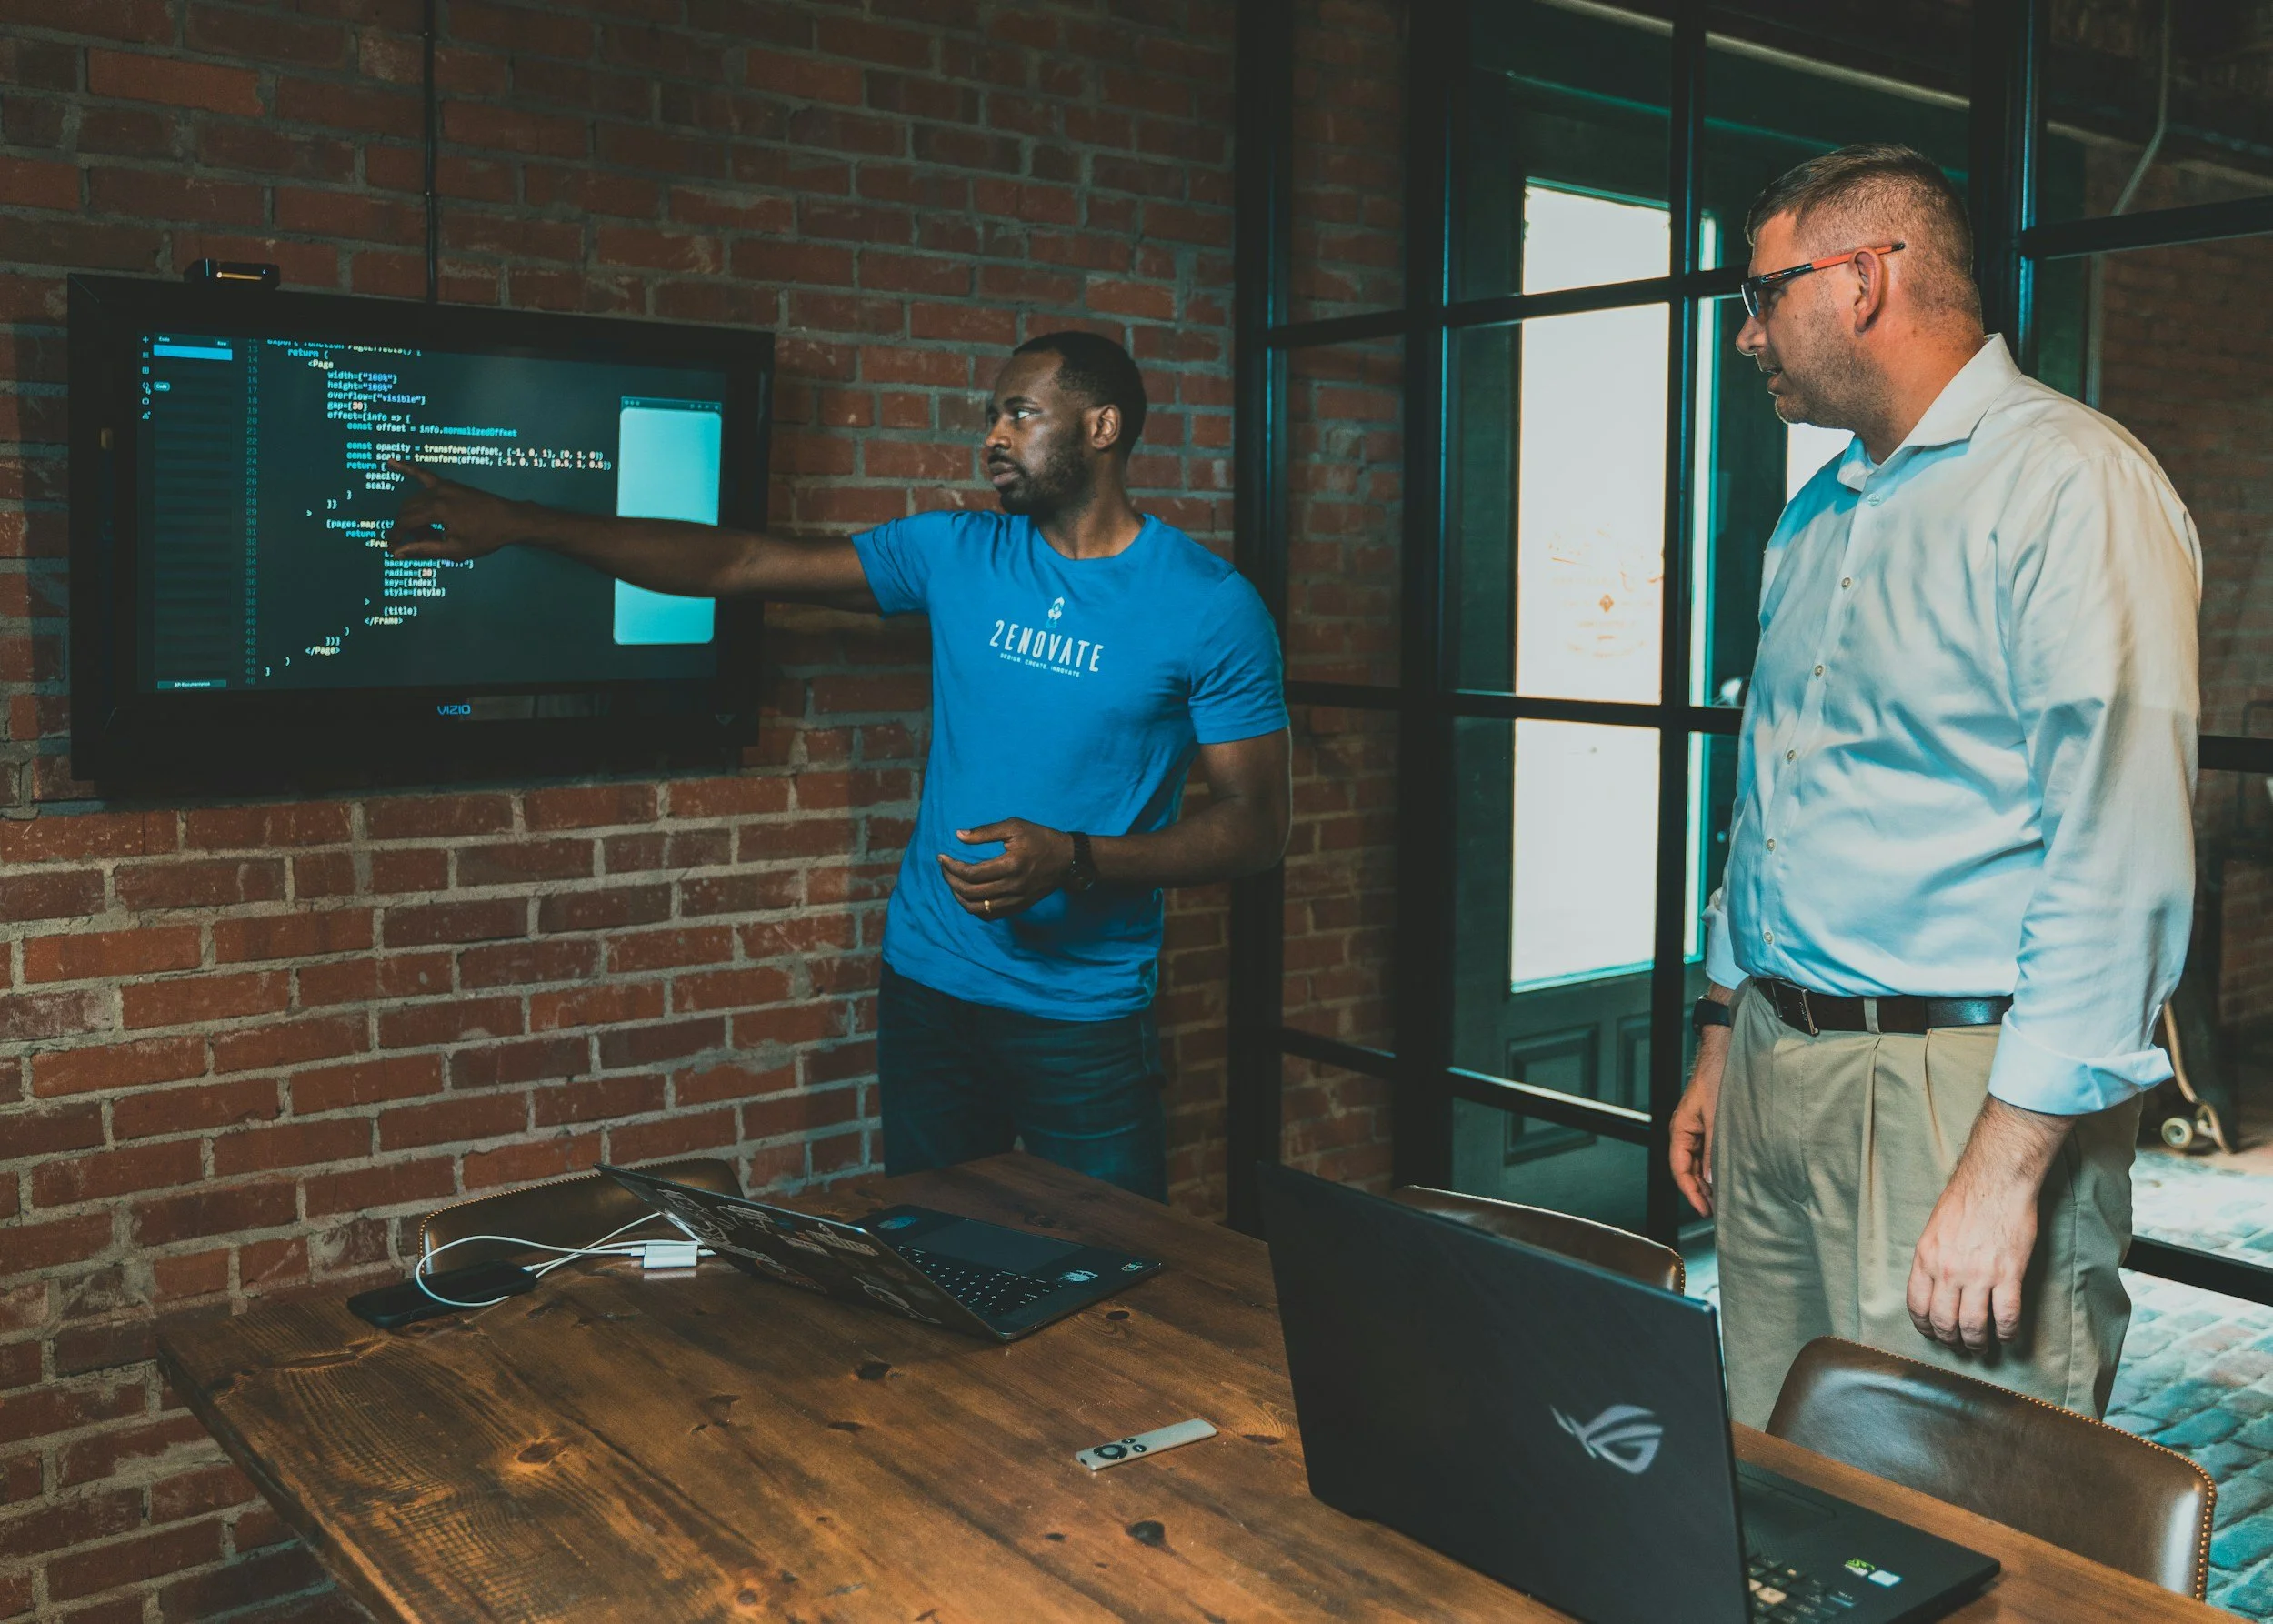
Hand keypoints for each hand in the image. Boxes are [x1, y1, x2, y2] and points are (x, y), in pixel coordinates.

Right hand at [384, 460, 521, 559]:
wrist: (510, 520)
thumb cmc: (485, 538)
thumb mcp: (455, 550)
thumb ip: (424, 550)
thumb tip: (397, 553)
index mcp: (437, 510)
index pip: (404, 523)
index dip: (395, 538)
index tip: (393, 550)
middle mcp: (437, 493)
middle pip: (408, 511)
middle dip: (409, 530)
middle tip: (423, 544)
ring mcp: (443, 485)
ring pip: (415, 500)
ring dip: (414, 517)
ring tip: (431, 534)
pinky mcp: (449, 484)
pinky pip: (423, 474)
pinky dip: (407, 468)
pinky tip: (391, 461)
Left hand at [938, 820, 1075, 919]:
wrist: (1068, 860)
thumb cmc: (1040, 838)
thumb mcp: (1014, 826)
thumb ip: (985, 831)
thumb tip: (958, 836)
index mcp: (1010, 865)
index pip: (971, 873)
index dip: (951, 866)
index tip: (941, 857)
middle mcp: (1012, 887)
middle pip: (970, 892)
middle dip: (950, 880)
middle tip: (944, 868)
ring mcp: (1016, 900)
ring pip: (977, 909)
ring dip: (959, 897)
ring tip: (952, 882)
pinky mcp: (1019, 907)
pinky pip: (990, 916)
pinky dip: (974, 909)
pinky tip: (968, 896)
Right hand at [1669, 1026, 1728, 1216]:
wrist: (1726, 1052)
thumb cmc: (1716, 1077)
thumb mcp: (1717, 1116)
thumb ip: (1714, 1148)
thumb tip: (1712, 1177)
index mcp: (1680, 1129)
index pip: (1679, 1169)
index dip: (1691, 1192)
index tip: (1704, 1209)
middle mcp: (1686, 1131)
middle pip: (1688, 1169)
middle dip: (1700, 1190)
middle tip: (1716, 1210)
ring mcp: (1698, 1129)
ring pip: (1699, 1162)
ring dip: (1709, 1180)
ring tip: (1723, 1197)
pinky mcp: (1711, 1125)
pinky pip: (1709, 1152)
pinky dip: (1716, 1166)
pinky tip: (1727, 1174)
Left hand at [1905, 1097, 2066, 1351]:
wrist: (1996, 1180)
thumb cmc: (1966, 1199)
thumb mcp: (1935, 1229)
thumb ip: (1932, 1259)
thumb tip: (1936, 1287)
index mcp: (1926, 1258)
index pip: (1917, 1306)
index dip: (1925, 1326)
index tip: (1934, 1333)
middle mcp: (1947, 1271)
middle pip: (1944, 1322)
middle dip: (1951, 1340)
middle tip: (1960, 1345)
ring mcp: (1978, 1275)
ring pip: (1973, 1326)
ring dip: (1977, 1343)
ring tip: (1982, 1346)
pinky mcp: (2009, 1275)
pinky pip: (2006, 1317)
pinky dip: (2007, 1333)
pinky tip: (2008, 1335)